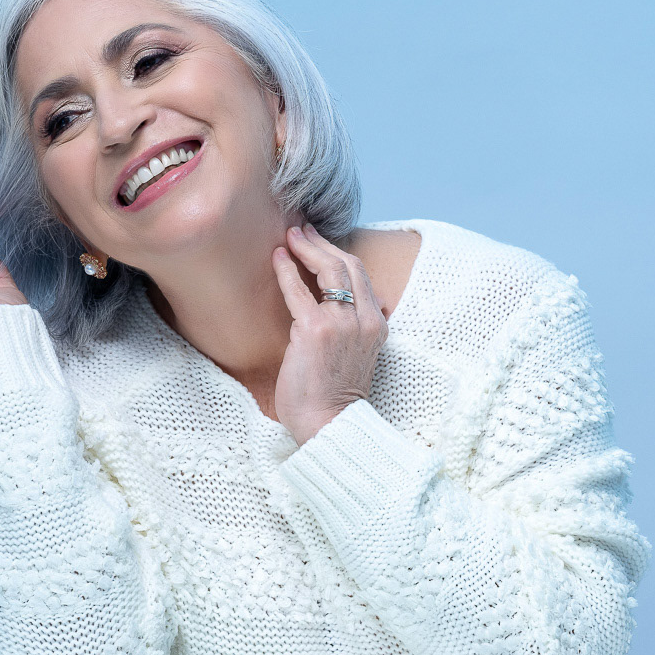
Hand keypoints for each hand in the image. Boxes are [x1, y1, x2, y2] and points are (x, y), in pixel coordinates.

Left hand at [271, 222, 387, 444]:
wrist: (328, 425)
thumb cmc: (335, 395)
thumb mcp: (359, 357)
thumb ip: (360, 329)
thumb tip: (367, 306)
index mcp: (377, 324)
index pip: (361, 276)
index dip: (339, 253)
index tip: (319, 241)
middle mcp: (365, 319)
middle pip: (347, 265)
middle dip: (322, 242)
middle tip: (302, 229)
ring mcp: (342, 323)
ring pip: (329, 270)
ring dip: (307, 248)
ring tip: (289, 235)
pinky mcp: (315, 330)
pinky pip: (300, 291)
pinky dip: (287, 270)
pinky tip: (277, 258)